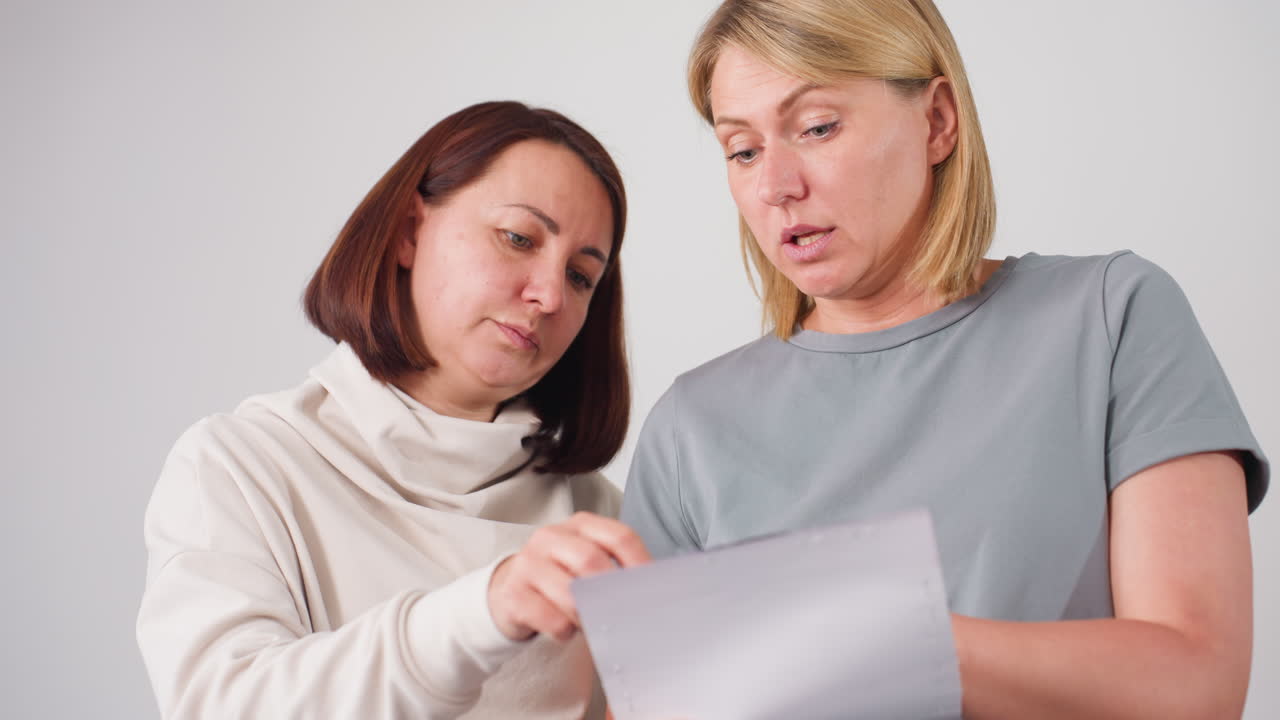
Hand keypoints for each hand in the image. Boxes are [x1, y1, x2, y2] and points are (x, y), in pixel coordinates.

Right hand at [488, 512, 650, 641]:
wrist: (512, 590)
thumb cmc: (562, 576)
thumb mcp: (588, 561)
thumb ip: (616, 566)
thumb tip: (652, 590)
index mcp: (579, 525)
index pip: (619, 537)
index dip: (641, 565)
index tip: (653, 591)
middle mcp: (551, 536)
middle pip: (593, 562)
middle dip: (612, 593)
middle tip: (623, 614)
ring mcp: (528, 563)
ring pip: (571, 594)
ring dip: (589, 617)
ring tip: (593, 623)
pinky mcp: (513, 594)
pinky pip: (553, 620)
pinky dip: (567, 631)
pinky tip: (566, 628)